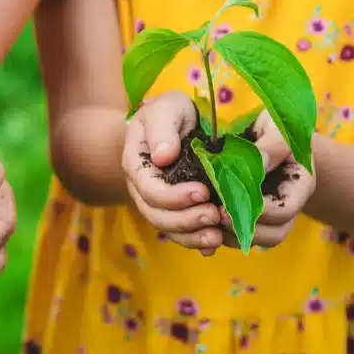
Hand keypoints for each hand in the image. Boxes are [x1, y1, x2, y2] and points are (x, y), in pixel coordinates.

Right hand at [122, 91, 223, 254]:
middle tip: (214, 215)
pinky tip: (214, 245)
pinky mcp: (175, 211)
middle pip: (156, 215)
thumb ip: (162, 128)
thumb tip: (163, 157)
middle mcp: (142, 189)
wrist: (175, 122)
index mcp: (137, 164)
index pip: (149, 189)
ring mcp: (158, 203)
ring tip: (217, 237)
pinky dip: (197, 242)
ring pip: (168, 229)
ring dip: (192, 236)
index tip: (202, 192)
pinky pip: (181, 233)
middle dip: (185, 220)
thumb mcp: (166, 108)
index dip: (174, 197)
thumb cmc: (171, 112)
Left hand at [219, 110, 315, 249]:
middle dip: (245, 229)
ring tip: (210, 220)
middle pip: (275, 234)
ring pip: (258, 240)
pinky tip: (207, 223)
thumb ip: (273, 143)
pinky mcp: (253, 218)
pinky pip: (242, 237)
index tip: (231, 202)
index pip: (286, 210)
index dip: (260, 212)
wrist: (265, 133)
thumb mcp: (276, 126)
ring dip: (233, 236)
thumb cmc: (273, 126)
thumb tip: (260, 162)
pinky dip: (224, 235)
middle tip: (216, 215)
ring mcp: (272, 216)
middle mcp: (289, 205)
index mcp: (300, 184)